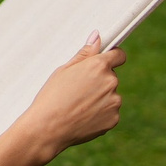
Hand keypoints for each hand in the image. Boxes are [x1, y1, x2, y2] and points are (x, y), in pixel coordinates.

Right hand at [18, 35, 125, 159]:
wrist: (47, 129)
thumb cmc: (51, 97)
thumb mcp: (63, 71)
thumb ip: (84, 54)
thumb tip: (97, 36)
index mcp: (99, 65)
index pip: (119, 55)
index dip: (113, 58)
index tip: (107, 62)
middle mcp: (111, 82)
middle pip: (111, 77)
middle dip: (99, 82)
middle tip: (78, 92)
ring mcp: (114, 102)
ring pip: (110, 96)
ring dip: (100, 99)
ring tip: (78, 107)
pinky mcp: (113, 119)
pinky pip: (109, 113)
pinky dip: (99, 115)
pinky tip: (82, 118)